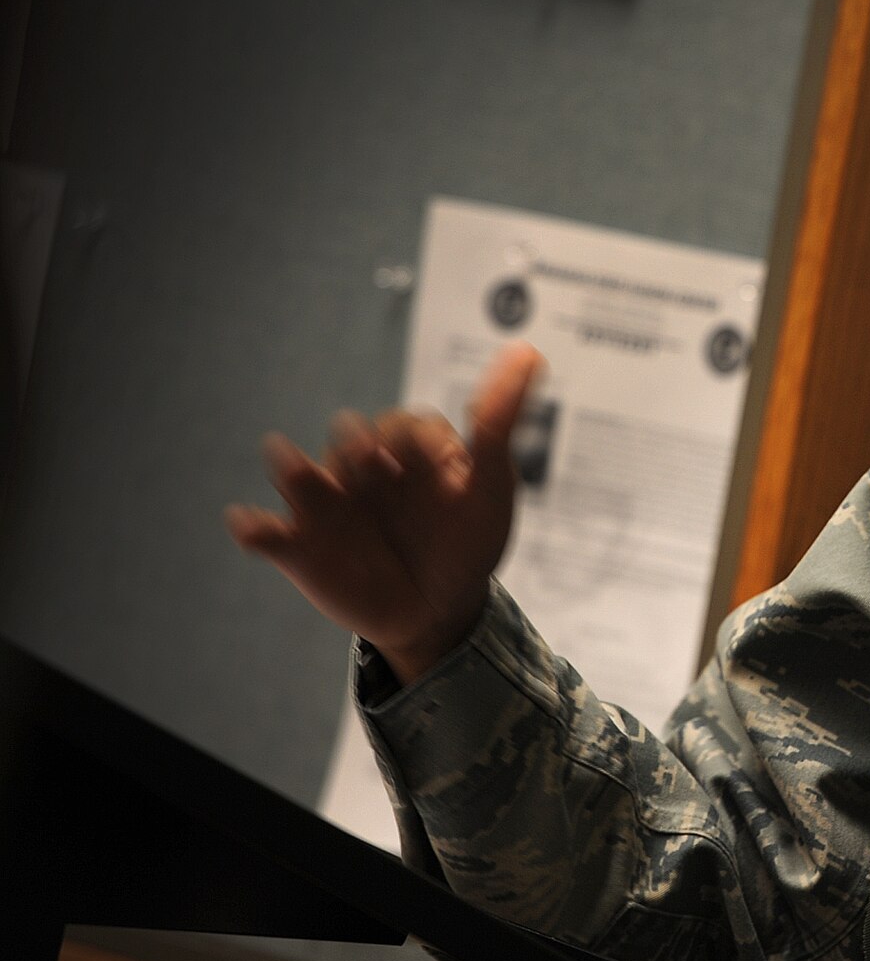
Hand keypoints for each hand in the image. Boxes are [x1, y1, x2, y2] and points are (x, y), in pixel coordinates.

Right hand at [226, 342, 543, 684]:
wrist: (440, 611)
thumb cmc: (466, 538)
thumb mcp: (489, 482)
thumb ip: (501, 419)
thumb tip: (529, 350)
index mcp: (406, 448)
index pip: (409, 427)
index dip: (423, 443)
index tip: (446, 464)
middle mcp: (361, 467)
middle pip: (351, 439)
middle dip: (359, 445)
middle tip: (374, 455)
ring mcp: (327, 505)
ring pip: (301, 476)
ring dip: (294, 468)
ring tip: (286, 458)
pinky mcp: (301, 547)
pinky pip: (266, 535)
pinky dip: (254, 530)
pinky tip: (250, 526)